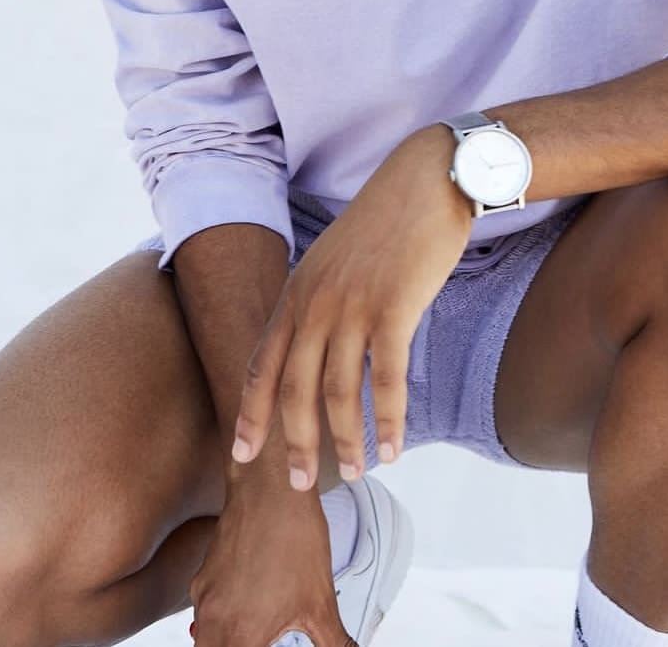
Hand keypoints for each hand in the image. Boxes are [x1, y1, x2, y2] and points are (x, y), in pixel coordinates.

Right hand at [188, 482, 355, 646]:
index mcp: (241, 634)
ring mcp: (203, 595)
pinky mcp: (203, 576)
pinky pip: (204, 611)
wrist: (270, 488)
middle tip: (259, 644)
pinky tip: (246, 610)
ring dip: (224, 643)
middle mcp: (213, 618)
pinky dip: (220, 621)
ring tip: (253, 636)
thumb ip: (335, 644)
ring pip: (203, 638)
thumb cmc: (294, 538)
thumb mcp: (322, 604)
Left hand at [230, 125, 472, 491]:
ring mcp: (352, 305)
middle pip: (293, 389)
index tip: (243, 455)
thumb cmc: (385, 225)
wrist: (425, 180)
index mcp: (296, 292)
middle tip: (301, 487)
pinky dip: (387, 420)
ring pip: (338, 392)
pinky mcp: (393, 308)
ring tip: (354, 474)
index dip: (251, 414)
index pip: (261, 364)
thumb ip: (320, 304)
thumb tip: (318, 353)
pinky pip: (386, 379)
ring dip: (345, 440)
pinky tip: (391, 448)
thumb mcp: (335, 262)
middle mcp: (315, 302)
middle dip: (294, 443)